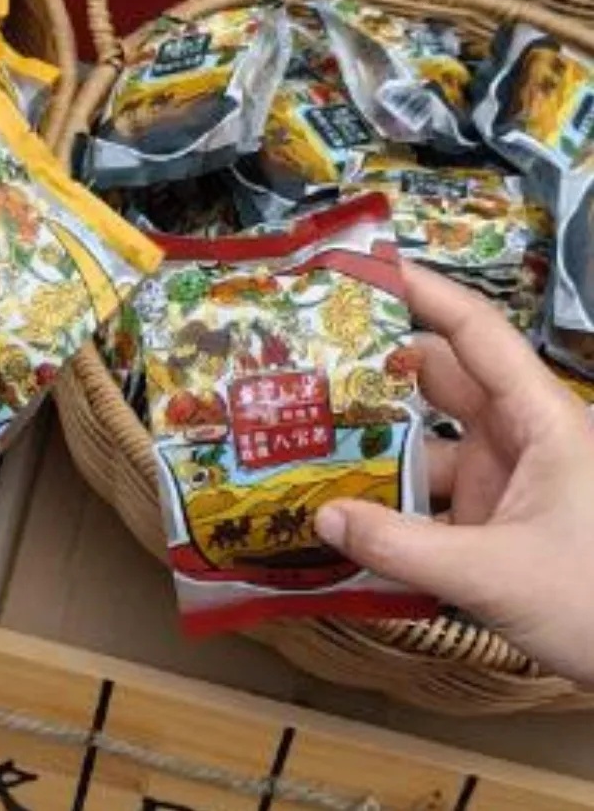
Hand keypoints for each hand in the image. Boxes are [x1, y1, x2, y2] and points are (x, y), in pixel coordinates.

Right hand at [316, 262, 593, 683]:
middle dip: (378, 371)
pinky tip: (341, 512)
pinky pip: (429, 494)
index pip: (476, 334)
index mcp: (537, 419)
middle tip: (309, 366)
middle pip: (440, 381)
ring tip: (306, 445)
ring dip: (375, 447)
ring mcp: (502, 478)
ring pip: (427, 443)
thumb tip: (320, 517)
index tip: (369, 269)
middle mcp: (517, 436)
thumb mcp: (495, 573)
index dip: (426, 293)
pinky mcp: (491, 518)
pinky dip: (389, 501)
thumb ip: (402, 547)